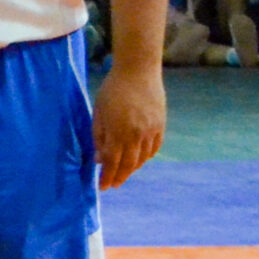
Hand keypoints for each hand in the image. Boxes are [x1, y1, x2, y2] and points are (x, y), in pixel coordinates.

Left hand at [94, 63, 164, 188]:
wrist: (138, 72)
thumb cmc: (112, 90)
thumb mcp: (98, 113)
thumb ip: (98, 137)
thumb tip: (99, 159)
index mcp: (118, 132)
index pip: (112, 162)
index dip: (107, 176)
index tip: (102, 187)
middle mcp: (136, 135)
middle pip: (128, 164)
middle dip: (119, 176)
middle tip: (113, 184)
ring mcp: (151, 131)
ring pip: (142, 158)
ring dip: (132, 168)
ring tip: (123, 173)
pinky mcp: (160, 126)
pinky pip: (153, 149)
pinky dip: (145, 157)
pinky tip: (138, 160)